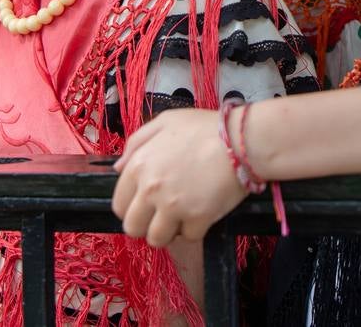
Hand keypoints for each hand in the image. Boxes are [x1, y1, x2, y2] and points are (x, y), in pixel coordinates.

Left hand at [112, 108, 246, 247]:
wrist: (241, 140)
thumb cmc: (204, 128)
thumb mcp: (165, 122)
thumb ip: (136, 143)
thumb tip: (119, 168)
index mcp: (139, 166)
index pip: (119, 204)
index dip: (131, 207)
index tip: (145, 206)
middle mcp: (151, 190)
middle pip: (133, 228)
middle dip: (145, 225)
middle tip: (161, 216)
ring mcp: (173, 207)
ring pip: (157, 239)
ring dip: (168, 232)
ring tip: (180, 217)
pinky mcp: (198, 219)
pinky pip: (188, 237)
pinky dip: (195, 229)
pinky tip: (202, 213)